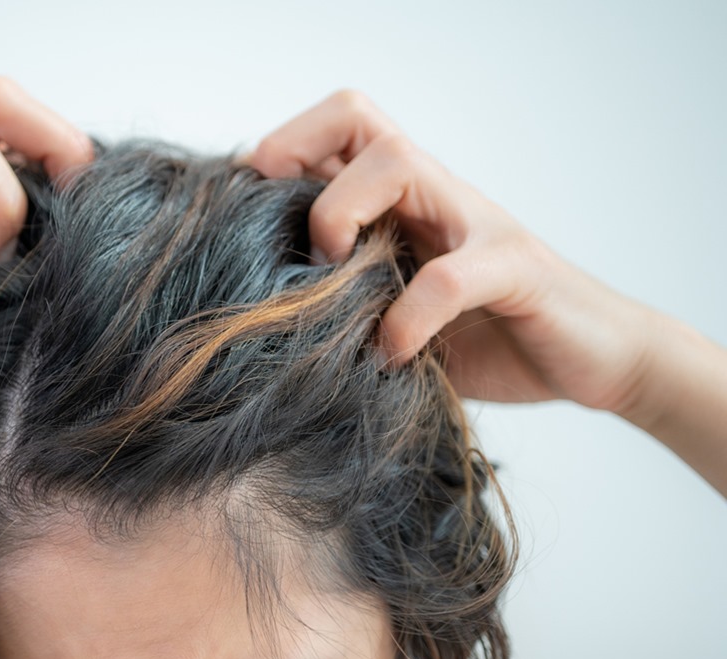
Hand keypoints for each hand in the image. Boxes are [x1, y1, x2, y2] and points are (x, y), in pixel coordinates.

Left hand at [249, 90, 659, 416]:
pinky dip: (409, 318)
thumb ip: (346, 297)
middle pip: (360, 119)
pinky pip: (452, 278)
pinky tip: (392, 355)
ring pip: (399, 163)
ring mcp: (477, 224)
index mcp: (405, 199)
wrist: (588, 359)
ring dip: (344, 216)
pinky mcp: (516, 270)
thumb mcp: (396, 312)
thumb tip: (257, 310)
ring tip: (333, 285)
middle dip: (301, 162)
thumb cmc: (481, 336)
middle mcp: (436, 195)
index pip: (340, 125)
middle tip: (296, 243)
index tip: (251, 212)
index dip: (285, 149)